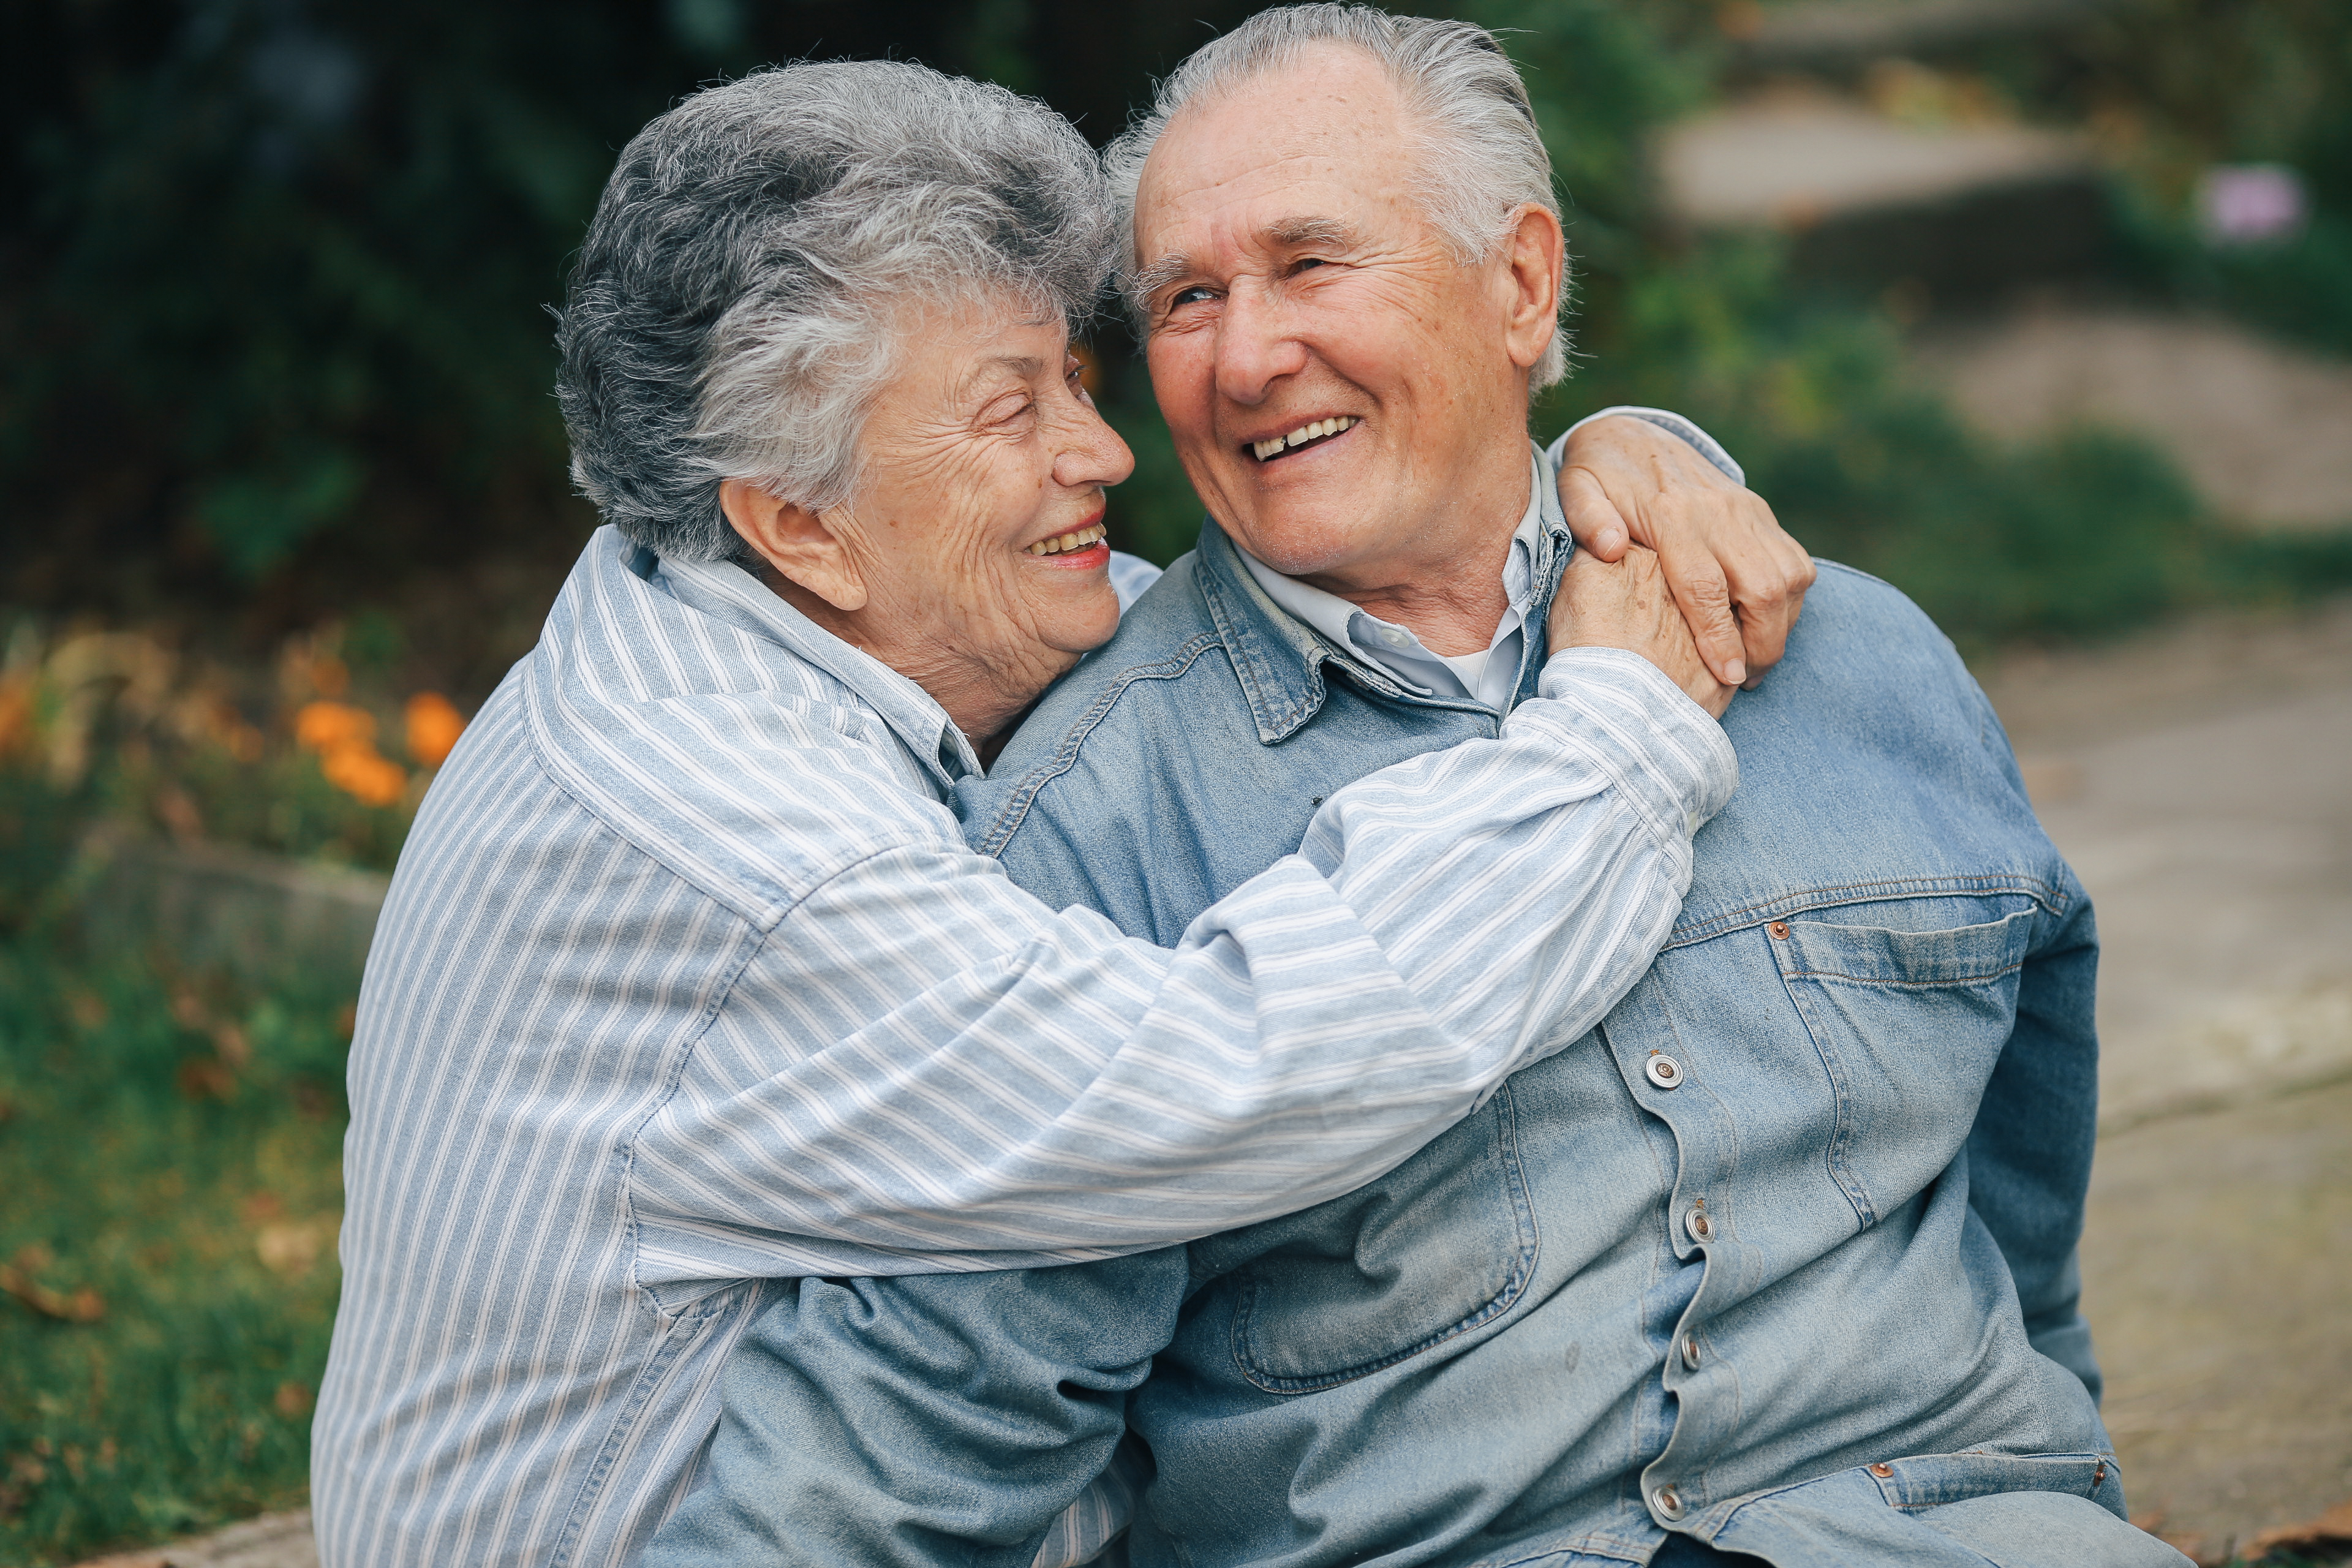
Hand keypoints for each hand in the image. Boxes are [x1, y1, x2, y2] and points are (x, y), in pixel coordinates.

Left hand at [1558, 415, 1814, 689]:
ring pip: (1790, 576)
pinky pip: (1795, 561)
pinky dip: (1789, 600)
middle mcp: (1719, 512)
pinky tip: (1764, 625)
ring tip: (1755, 661)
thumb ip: (1589, 519)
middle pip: (1762, 587)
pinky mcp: (1759, 512)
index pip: (1705, 586)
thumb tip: (1610, 549)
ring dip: (1781, 625)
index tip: (1728, 676)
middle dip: (1763, 642)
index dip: (1720, 635)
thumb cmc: (1597, 477)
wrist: (1632, 435)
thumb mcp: (1576, 490)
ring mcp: (1746, 510)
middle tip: (1743, 679)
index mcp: (1671, 514)